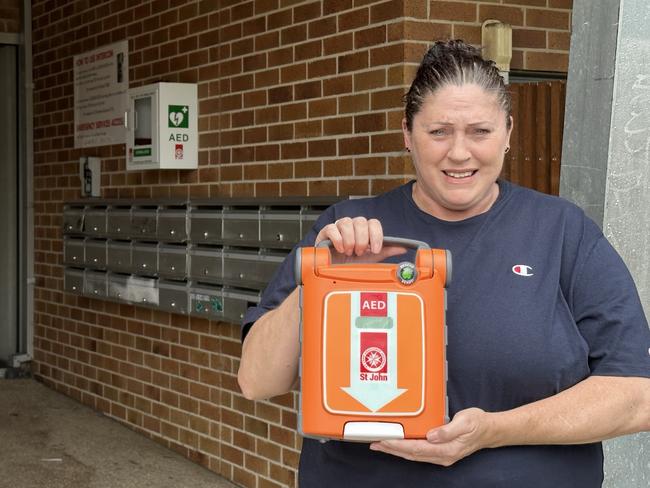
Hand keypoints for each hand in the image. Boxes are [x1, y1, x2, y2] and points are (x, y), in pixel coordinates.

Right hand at [315, 217, 405, 263]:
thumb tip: (403, 248)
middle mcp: (352, 226)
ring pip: (347, 222)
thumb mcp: (370, 259)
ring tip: (349, 252)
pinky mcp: (325, 232)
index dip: (376, 235)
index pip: (374, 223)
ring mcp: (338, 227)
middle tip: (360, 252)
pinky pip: (332, 228)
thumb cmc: (351, 264)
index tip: (375, 250)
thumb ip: (385, 251)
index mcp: (364, 230)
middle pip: (361, 221)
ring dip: (350, 240)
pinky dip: (337, 239)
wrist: (332, 271)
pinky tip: (340, 249)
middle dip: (362, 240)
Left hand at [369, 408, 493, 466]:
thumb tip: (431, 436)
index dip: (400, 444)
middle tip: (375, 443)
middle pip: (412, 454)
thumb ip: (448, 430)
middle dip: (392, 449)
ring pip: (413, 455)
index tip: (385, 440)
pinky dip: (405, 449)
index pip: (418, 448)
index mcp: (447, 449)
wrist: (490, 430)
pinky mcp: (440, 452)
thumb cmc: (478, 423)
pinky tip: (397, 445)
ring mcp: (441, 456)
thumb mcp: (465, 422)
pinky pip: (419, 452)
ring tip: (380, 445)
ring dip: (396, 450)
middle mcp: (442, 455)